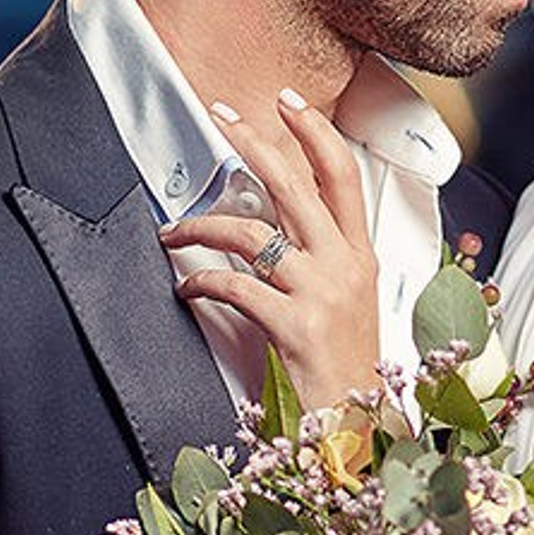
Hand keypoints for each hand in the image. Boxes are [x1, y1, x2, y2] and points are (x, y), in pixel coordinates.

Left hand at [157, 89, 378, 410]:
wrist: (356, 433)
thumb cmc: (342, 369)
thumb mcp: (347, 304)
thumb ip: (319, 261)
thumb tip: (273, 221)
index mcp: (361, 257)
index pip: (344, 175)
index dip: (315, 132)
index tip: (286, 101)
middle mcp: (346, 267)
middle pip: (296, 184)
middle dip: (254, 142)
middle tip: (219, 114)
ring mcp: (322, 294)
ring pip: (252, 231)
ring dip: (201, 224)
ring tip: (172, 232)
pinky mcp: (294, 325)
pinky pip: (233, 285)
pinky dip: (199, 280)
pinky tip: (184, 286)